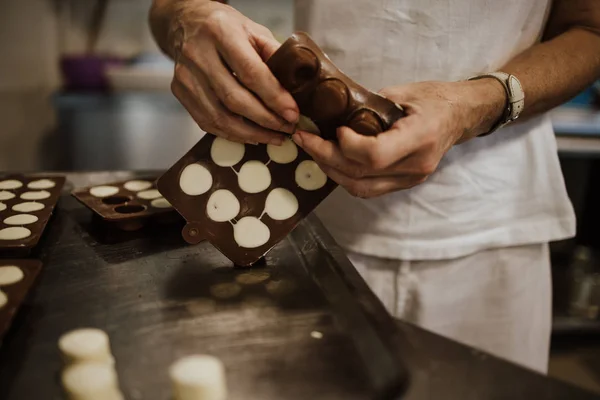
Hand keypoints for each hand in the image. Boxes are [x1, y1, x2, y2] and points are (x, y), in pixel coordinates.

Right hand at [164, 0, 298, 143]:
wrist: (186, 22)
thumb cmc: (225, 27)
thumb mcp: (253, 30)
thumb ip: (274, 54)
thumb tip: (296, 86)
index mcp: (221, 32)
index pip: (251, 72)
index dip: (274, 97)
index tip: (293, 114)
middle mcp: (198, 54)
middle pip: (234, 99)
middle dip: (266, 120)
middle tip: (287, 129)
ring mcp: (185, 75)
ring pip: (220, 117)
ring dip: (251, 133)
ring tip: (274, 137)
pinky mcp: (179, 92)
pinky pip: (207, 122)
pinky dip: (232, 134)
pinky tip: (251, 135)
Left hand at [292, 79, 505, 197]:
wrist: (461, 116)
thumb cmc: (434, 98)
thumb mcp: (403, 92)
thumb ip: (369, 105)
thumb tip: (332, 110)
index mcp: (421, 137)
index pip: (376, 155)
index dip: (348, 147)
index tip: (334, 130)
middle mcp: (416, 165)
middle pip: (361, 174)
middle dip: (326, 157)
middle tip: (304, 138)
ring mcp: (411, 179)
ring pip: (360, 188)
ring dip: (331, 171)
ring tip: (312, 151)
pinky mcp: (404, 184)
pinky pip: (368, 189)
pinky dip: (345, 176)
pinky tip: (331, 160)